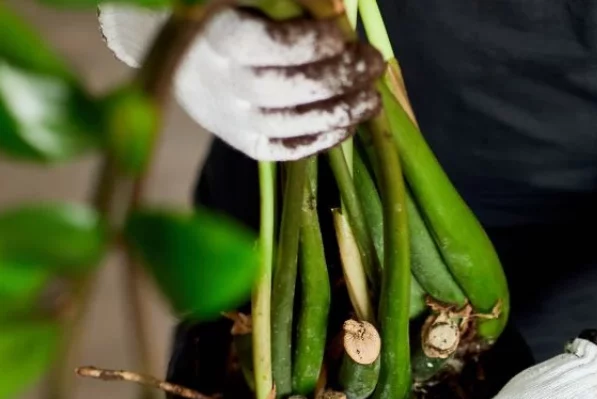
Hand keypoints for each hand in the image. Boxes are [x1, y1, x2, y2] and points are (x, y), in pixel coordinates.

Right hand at [99, 6, 382, 159]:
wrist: (186, 59)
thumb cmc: (230, 14)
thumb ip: (292, 0)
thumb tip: (339, 12)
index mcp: (218, 39)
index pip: (265, 47)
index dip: (308, 43)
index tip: (339, 34)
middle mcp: (222, 86)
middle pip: (284, 90)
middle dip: (337, 78)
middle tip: (373, 63)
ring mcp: (233, 121)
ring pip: (291, 124)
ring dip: (339, 113)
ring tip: (371, 100)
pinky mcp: (244, 143)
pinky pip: (286, 149)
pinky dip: (321, 140)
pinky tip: (348, 125)